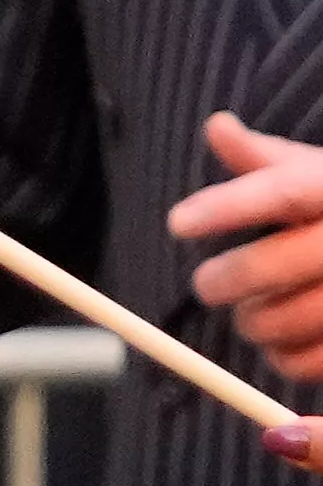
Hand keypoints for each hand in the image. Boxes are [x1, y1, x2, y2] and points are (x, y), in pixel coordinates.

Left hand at [171, 111, 322, 385]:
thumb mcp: (321, 175)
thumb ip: (267, 159)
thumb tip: (217, 126)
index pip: (283, 192)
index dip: (227, 206)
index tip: (177, 223)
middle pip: (279, 261)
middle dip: (228, 278)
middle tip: (205, 287)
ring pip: (295, 316)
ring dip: (257, 324)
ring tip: (249, 318)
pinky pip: (317, 360)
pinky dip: (289, 359)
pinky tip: (282, 346)